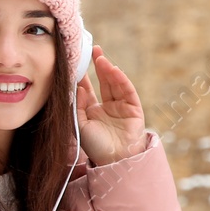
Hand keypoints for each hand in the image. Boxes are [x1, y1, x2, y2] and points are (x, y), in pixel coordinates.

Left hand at [75, 44, 147, 165]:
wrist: (114, 161)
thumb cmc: (95, 146)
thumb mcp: (79, 124)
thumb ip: (77, 105)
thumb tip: (78, 87)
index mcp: (91, 111)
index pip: (87, 88)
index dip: (82, 74)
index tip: (76, 60)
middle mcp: (106, 106)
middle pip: (102, 82)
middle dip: (97, 66)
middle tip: (91, 49)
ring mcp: (121, 106)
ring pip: (114, 84)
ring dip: (108, 70)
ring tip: (100, 58)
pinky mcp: (133, 108)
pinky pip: (127, 90)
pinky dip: (121, 80)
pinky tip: (113, 70)